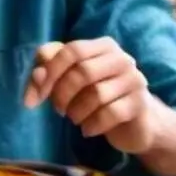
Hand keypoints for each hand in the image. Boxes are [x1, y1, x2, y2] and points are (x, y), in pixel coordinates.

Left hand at [23, 38, 156, 153]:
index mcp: (103, 46)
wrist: (136, 124)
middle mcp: (122, 58)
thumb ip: (48, 71)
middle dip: (62, 94)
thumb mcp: (69, 81)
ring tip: (75, 118)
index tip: (35, 97)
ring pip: (97, 94)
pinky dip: (92, 125)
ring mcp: (134, 80)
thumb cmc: (97, 96)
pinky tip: (88, 129)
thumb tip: (37, 76)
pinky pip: (110, 113)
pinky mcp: (140, 104)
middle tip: (59, 110)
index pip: (72, 50)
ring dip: (77, 112)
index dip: (50, 73)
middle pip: (83, 71)